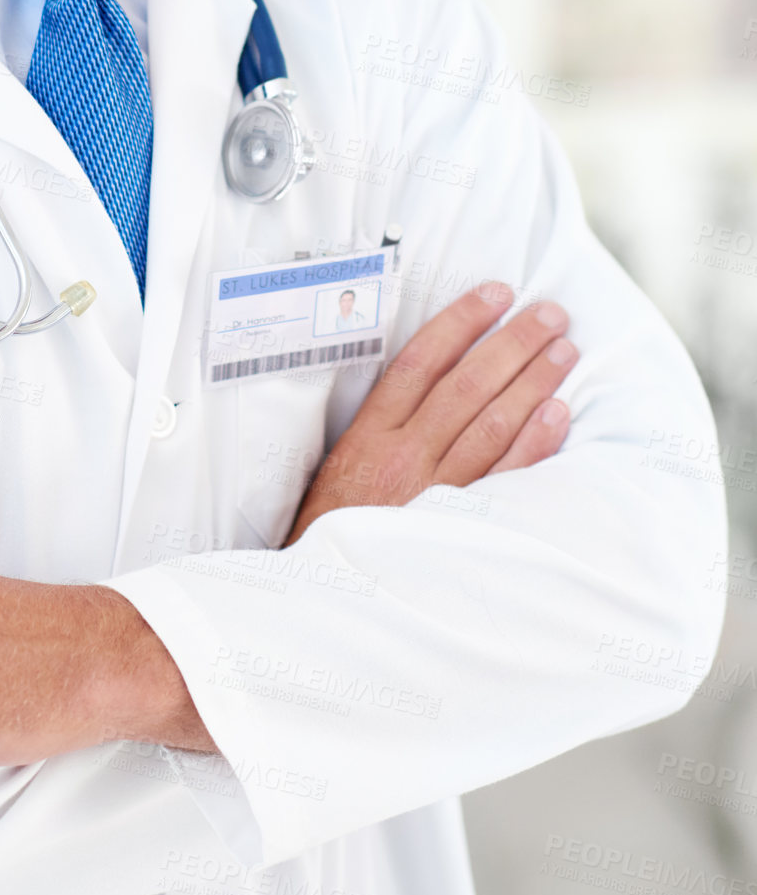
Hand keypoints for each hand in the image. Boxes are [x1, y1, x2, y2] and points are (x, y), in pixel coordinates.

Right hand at [284, 282, 576, 543]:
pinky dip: (534, 443)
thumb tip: (428, 377)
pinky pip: (506, 477)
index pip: (420, 361)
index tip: (495, 293)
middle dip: (512, 342)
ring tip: (564, 349)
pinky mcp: (460, 528)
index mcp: (369, 435)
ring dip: (533, 381)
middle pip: (465, 385)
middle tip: (550, 313)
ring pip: (491, 423)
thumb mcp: (340, 467)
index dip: (460, 322)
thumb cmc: (335, 528)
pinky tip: (558, 412)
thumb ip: (380, 427)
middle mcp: (403, 456)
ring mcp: (434, 492)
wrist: (329, 600)